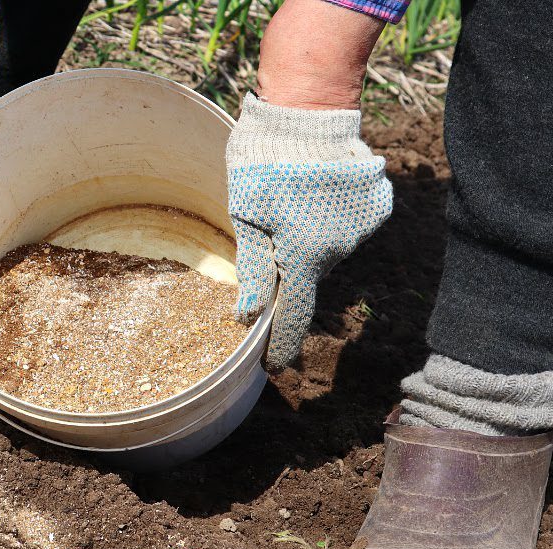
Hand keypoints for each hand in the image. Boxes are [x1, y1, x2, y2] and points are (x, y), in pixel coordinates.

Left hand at [226, 93, 392, 370]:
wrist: (308, 109)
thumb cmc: (263, 161)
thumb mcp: (244, 216)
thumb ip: (251, 269)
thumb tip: (248, 316)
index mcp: (303, 256)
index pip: (293, 314)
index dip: (283, 343)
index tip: (275, 367)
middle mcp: (340, 248)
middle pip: (308, 276)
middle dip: (289, 268)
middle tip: (269, 232)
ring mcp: (363, 225)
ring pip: (327, 249)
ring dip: (309, 238)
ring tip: (291, 200)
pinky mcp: (376, 203)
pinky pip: (347, 224)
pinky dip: (330, 216)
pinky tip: (315, 188)